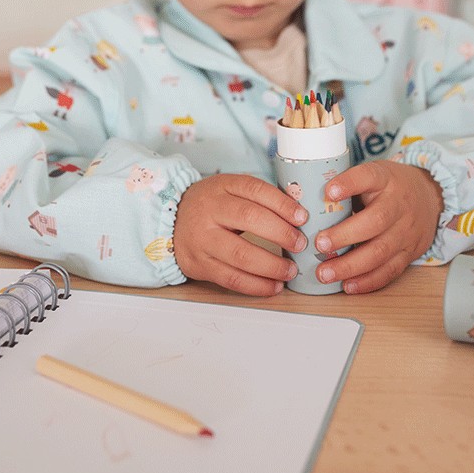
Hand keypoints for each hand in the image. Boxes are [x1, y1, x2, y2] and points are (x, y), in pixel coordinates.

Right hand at [174, 173, 308, 295]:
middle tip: (300, 244)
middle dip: (281, 233)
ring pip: (240, 254)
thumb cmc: (211, 206)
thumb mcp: (231, 190)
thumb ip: (260, 198)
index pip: (255, 190)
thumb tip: (298, 212)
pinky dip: (256, 286)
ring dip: (272, 266)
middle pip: (249, 219)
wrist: (171, 221)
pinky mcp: (199, 264)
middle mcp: (209, 210)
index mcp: (221, 186)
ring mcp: (202, 239)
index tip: (302, 217)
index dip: (282, 204)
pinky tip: (273, 286)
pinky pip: (231, 279)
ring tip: (290, 270)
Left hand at [311, 160, 441, 293]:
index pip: (368, 176)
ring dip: (351, 266)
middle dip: (344, 236)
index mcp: (385, 179)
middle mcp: (399, 205)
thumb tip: (307, 201)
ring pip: (381, 251)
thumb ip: (348, 186)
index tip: (328, 191)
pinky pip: (390, 270)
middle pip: (375, 221)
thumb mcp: (373, 175)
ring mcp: (406, 231)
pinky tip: (348, 285)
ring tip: (325, 273)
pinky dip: (368, 281)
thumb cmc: (391, 186)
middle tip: (319, 245)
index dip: (349, 183)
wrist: (430, 197)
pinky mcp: (410, 252)